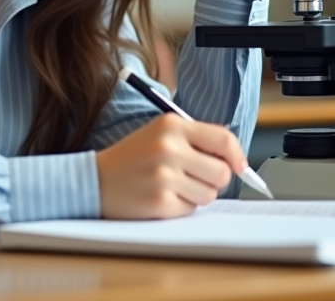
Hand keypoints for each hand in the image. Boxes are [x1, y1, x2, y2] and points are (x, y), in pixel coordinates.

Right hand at [95, 114, 246, 218]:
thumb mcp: (161, 134)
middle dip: (213, 179)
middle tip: (193, 177)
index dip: (237, 156)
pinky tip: (161, 197)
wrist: (95, 180)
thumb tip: (235, 160)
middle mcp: (169, 147)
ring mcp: (164, 176)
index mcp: (172, 125)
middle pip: (222, 172)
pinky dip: (180, 207)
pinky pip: (191, 209)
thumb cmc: (133, 157)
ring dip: (196, 194)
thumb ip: (196, 139)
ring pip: (209, 194)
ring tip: (172, 186)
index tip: (239, 167)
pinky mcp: (160, 201)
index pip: (223, 139)